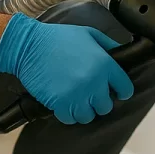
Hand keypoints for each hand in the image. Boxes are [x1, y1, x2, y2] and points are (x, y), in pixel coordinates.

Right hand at [0, 14, 133, 124]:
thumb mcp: (89, 34)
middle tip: (89, 93)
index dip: (121, 90)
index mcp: (104, 64)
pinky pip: (70, 119)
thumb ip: (109, 46)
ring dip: (83, 109)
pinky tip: (64, 102)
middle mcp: (94, 82)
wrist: (29, 45)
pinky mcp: (60, 104)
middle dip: (99, 101)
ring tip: (76, 98)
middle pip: (106, 106)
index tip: (114, 90)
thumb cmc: (58, 38)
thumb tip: (123, 55)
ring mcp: (77, 95)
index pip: (125, 89)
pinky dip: (67, 113)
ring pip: (88, 116)